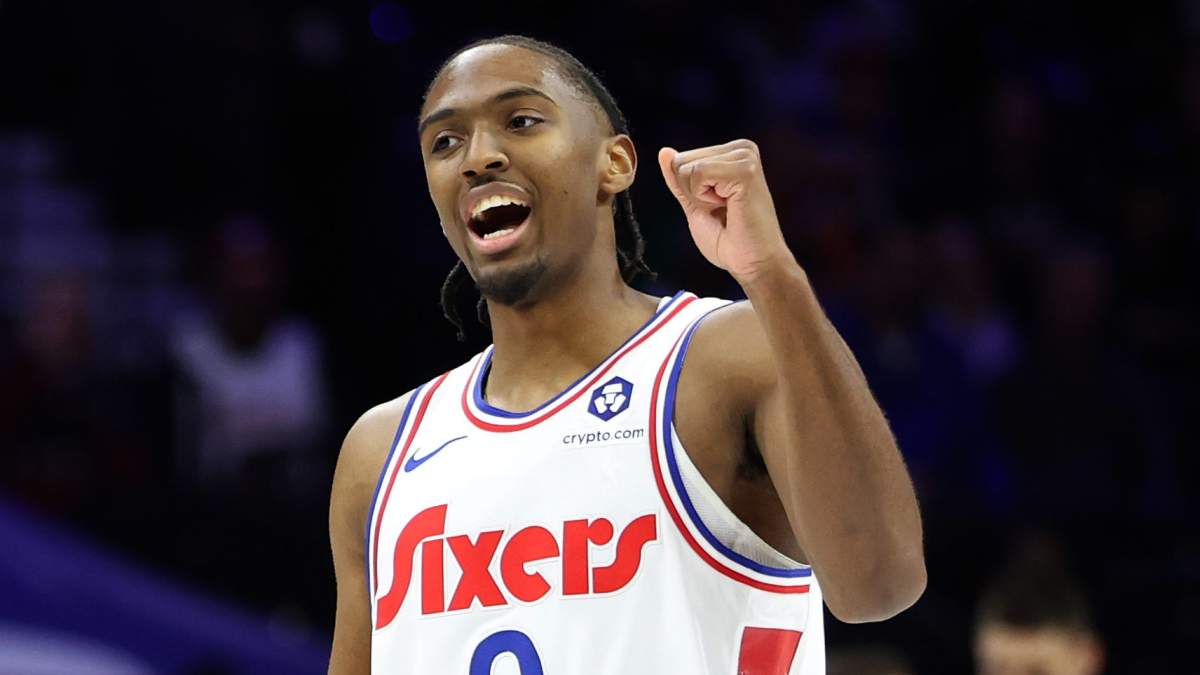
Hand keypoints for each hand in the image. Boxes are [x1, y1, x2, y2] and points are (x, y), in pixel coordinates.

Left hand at [658, 140, 795, 283]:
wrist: (754, 264)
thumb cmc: (729, 240)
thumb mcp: (694, 204)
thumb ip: (679, 179)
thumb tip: (664, 152)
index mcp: (732, 154)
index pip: (680, 159)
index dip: (689, 191)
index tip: (717, 207)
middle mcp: (741, 149)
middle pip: (681, 161)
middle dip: (692, 192)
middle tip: (722, 210)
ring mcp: (745, 156)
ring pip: (688, 168)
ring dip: (700, 197)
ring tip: (728, 209)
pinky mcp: (745, 170)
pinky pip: (698, 174)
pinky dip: (705, 198)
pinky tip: (730, 206)